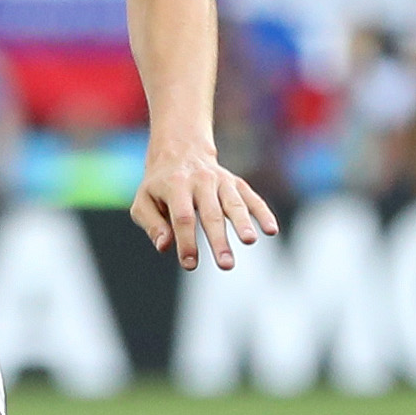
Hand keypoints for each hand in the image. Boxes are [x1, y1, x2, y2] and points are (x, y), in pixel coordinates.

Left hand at [133, 140, 280, 270]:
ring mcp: (221, 181)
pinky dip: (262, 213)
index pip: (183, 217)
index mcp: (175, 185)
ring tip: (249, 241)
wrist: (180, 149)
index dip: (187, 241)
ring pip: (234, 204)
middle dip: (219, 240)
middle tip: (226, 265)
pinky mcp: (236, 184)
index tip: (190, 264)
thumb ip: (151, 224)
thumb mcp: (143, 201)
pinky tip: (271, 230)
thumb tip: (164, 246)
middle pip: (211, 213)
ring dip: (243, 224)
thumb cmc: (159, 185)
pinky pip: (252, 198)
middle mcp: (201, 181)